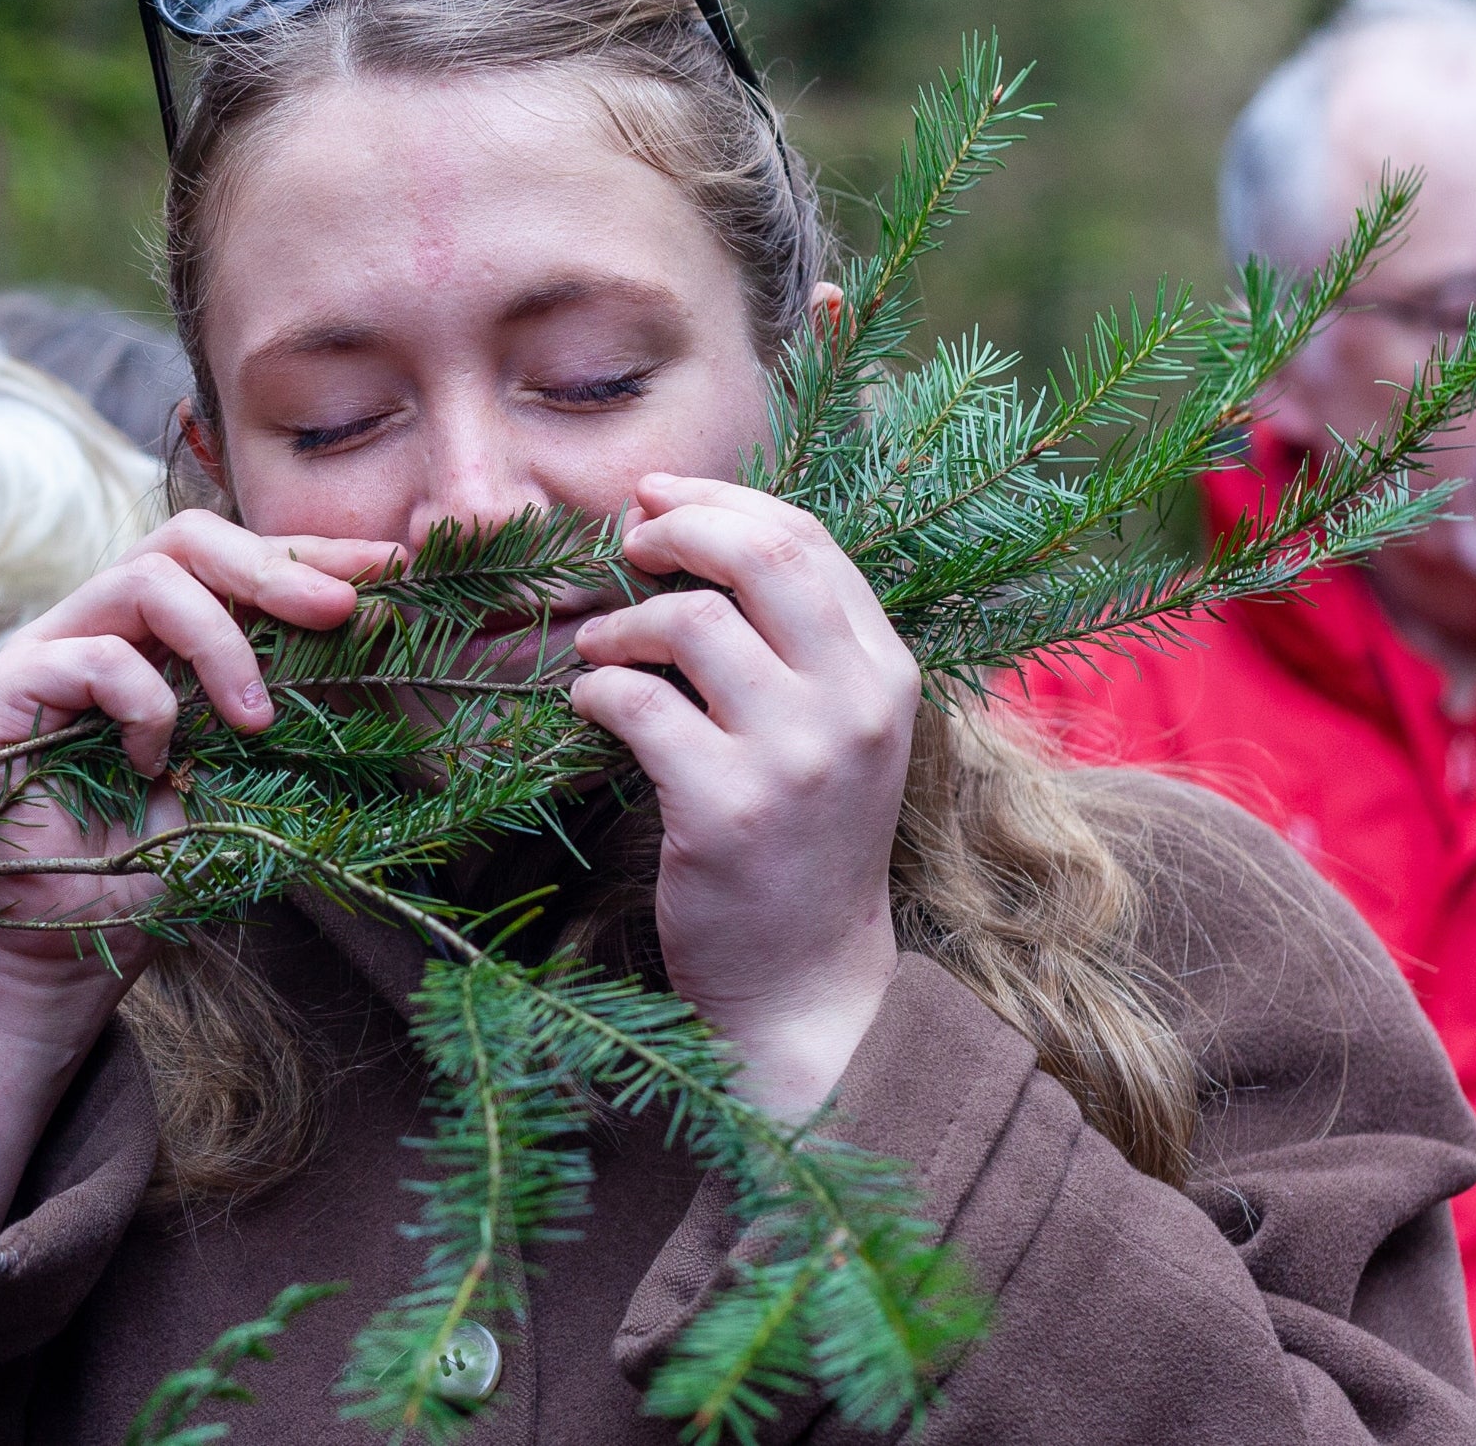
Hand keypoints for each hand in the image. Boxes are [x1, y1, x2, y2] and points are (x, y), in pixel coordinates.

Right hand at [0, 510, 395, 1227]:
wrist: (74, 943)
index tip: (390, 568)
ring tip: (256, 720)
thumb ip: (285, 701)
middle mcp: (99, 625)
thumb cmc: (159, 862)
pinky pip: (94, 656)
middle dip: (275, 568)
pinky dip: (146, 706)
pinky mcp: (2, 689)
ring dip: (221, 644)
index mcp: (156, 635)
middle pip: (185, 540)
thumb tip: (381, 632)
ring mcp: (47, 649)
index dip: (308, 555)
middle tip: (341, 612)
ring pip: (145, 579)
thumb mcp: (245, 772)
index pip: (232, 561)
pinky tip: (153, 767)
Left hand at [570, 474, 915, 1119]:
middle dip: (677, 528)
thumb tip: (693, 531)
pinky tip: (590, 708)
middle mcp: (853, 705)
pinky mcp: (727, 809)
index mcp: (885, 673)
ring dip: (624, 622)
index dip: (721, 500)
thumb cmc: (802, 842)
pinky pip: (639, 704)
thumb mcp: (833, 732)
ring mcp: (796, 758)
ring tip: (600, 650)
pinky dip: (598, 692)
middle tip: (626, 546)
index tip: (657, 496)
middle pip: (761, 553)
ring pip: (693, 622)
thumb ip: (794, 642)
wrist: (805, 979)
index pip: (806, 540)